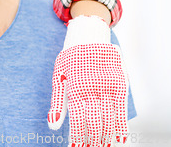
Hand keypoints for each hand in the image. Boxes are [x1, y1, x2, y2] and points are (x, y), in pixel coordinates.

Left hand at [48, 16, 128, 146]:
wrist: (88, 37)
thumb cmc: (70, 59)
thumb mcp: (58, 76)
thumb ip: (57, 102)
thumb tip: (52, 126)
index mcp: (74, 87)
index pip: (77, 120)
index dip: (77, 137)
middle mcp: (91, 89)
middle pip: (94, 122)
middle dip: (91, 139)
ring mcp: (107, 87)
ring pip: (109, 118)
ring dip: (106, 135)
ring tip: (102, 146)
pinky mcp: (118, 84)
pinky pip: (121, 109)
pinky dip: (121, 125)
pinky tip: (119, 138)